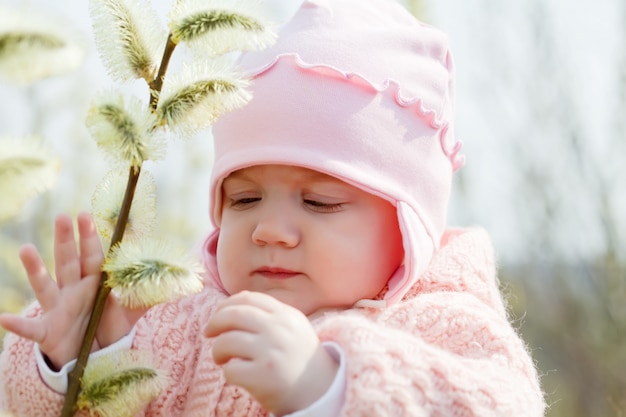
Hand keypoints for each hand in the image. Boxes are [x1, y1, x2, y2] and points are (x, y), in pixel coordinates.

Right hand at [0, 213, 145, 368]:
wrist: (94, 357)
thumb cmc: (110, 326)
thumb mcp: (133, 311)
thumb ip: (150, 294)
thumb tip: (180, 280)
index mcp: (94, 283)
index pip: (93, 256)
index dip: (90, 237)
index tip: (87, 214)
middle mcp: (73, 290)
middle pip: (69, 262)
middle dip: (66, 240)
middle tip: (63, 217)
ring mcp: (58, 309)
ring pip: (46, 286)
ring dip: (36, 269)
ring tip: (26, 249)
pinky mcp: (47, 332)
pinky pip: (30, 328)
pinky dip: (17, 324)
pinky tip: (2, 318)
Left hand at [205, 291, 338, 415]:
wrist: (321, 391)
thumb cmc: (299, 358)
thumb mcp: (293, 327)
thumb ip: (268, 314)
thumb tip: (230, 306)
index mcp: (286, 315)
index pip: (248, 298)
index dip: (227, 304)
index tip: (218, 315)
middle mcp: (279, 330)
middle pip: (233, 315)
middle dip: (214, 322)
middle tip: (209, 333)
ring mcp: (271, 352)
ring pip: (226, 342)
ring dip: (217, 350)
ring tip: (221, 358)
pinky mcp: (263, 377)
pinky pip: (231, 369)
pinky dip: (228, 372)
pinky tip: (236, 374)